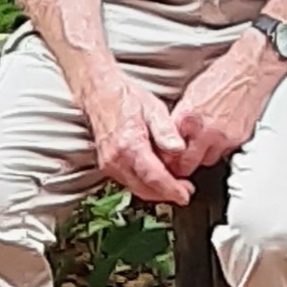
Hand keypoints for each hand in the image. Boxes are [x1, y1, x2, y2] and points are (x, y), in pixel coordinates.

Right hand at [80, 70, 192, 205]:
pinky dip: (144, 184)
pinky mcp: (107, 165)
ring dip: (156, 190)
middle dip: (167, 194)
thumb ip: (166, 130)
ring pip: (136, 188)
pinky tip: (157, 175)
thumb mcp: (153, 108)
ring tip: (174, 182)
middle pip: (145, 189)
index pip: (154, 177)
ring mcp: (109, 164)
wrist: (100, 92)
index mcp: (129, 145)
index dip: (172, 189)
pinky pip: (129, 182)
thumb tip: (178, 148)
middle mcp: (116, 159)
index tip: (185, 195)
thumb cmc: (125, 98)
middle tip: (185, 190)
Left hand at [167, 30, 286, 171]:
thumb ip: (181, 118)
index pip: (170, 151)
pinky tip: (218, 137)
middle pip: (188, 164)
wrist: (249, 72)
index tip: (167, 159)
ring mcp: (224, 137)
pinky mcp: (239, 139)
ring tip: (202, 145)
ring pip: (208, 161)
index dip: (168, 158)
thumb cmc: (221, 77)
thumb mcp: (190, 94)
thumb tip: (173, 133)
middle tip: (180, 162)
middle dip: (183, 164)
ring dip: (203, 156)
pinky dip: (220, 149)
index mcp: (188, 118)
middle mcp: (206, 131)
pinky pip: (224, 153)